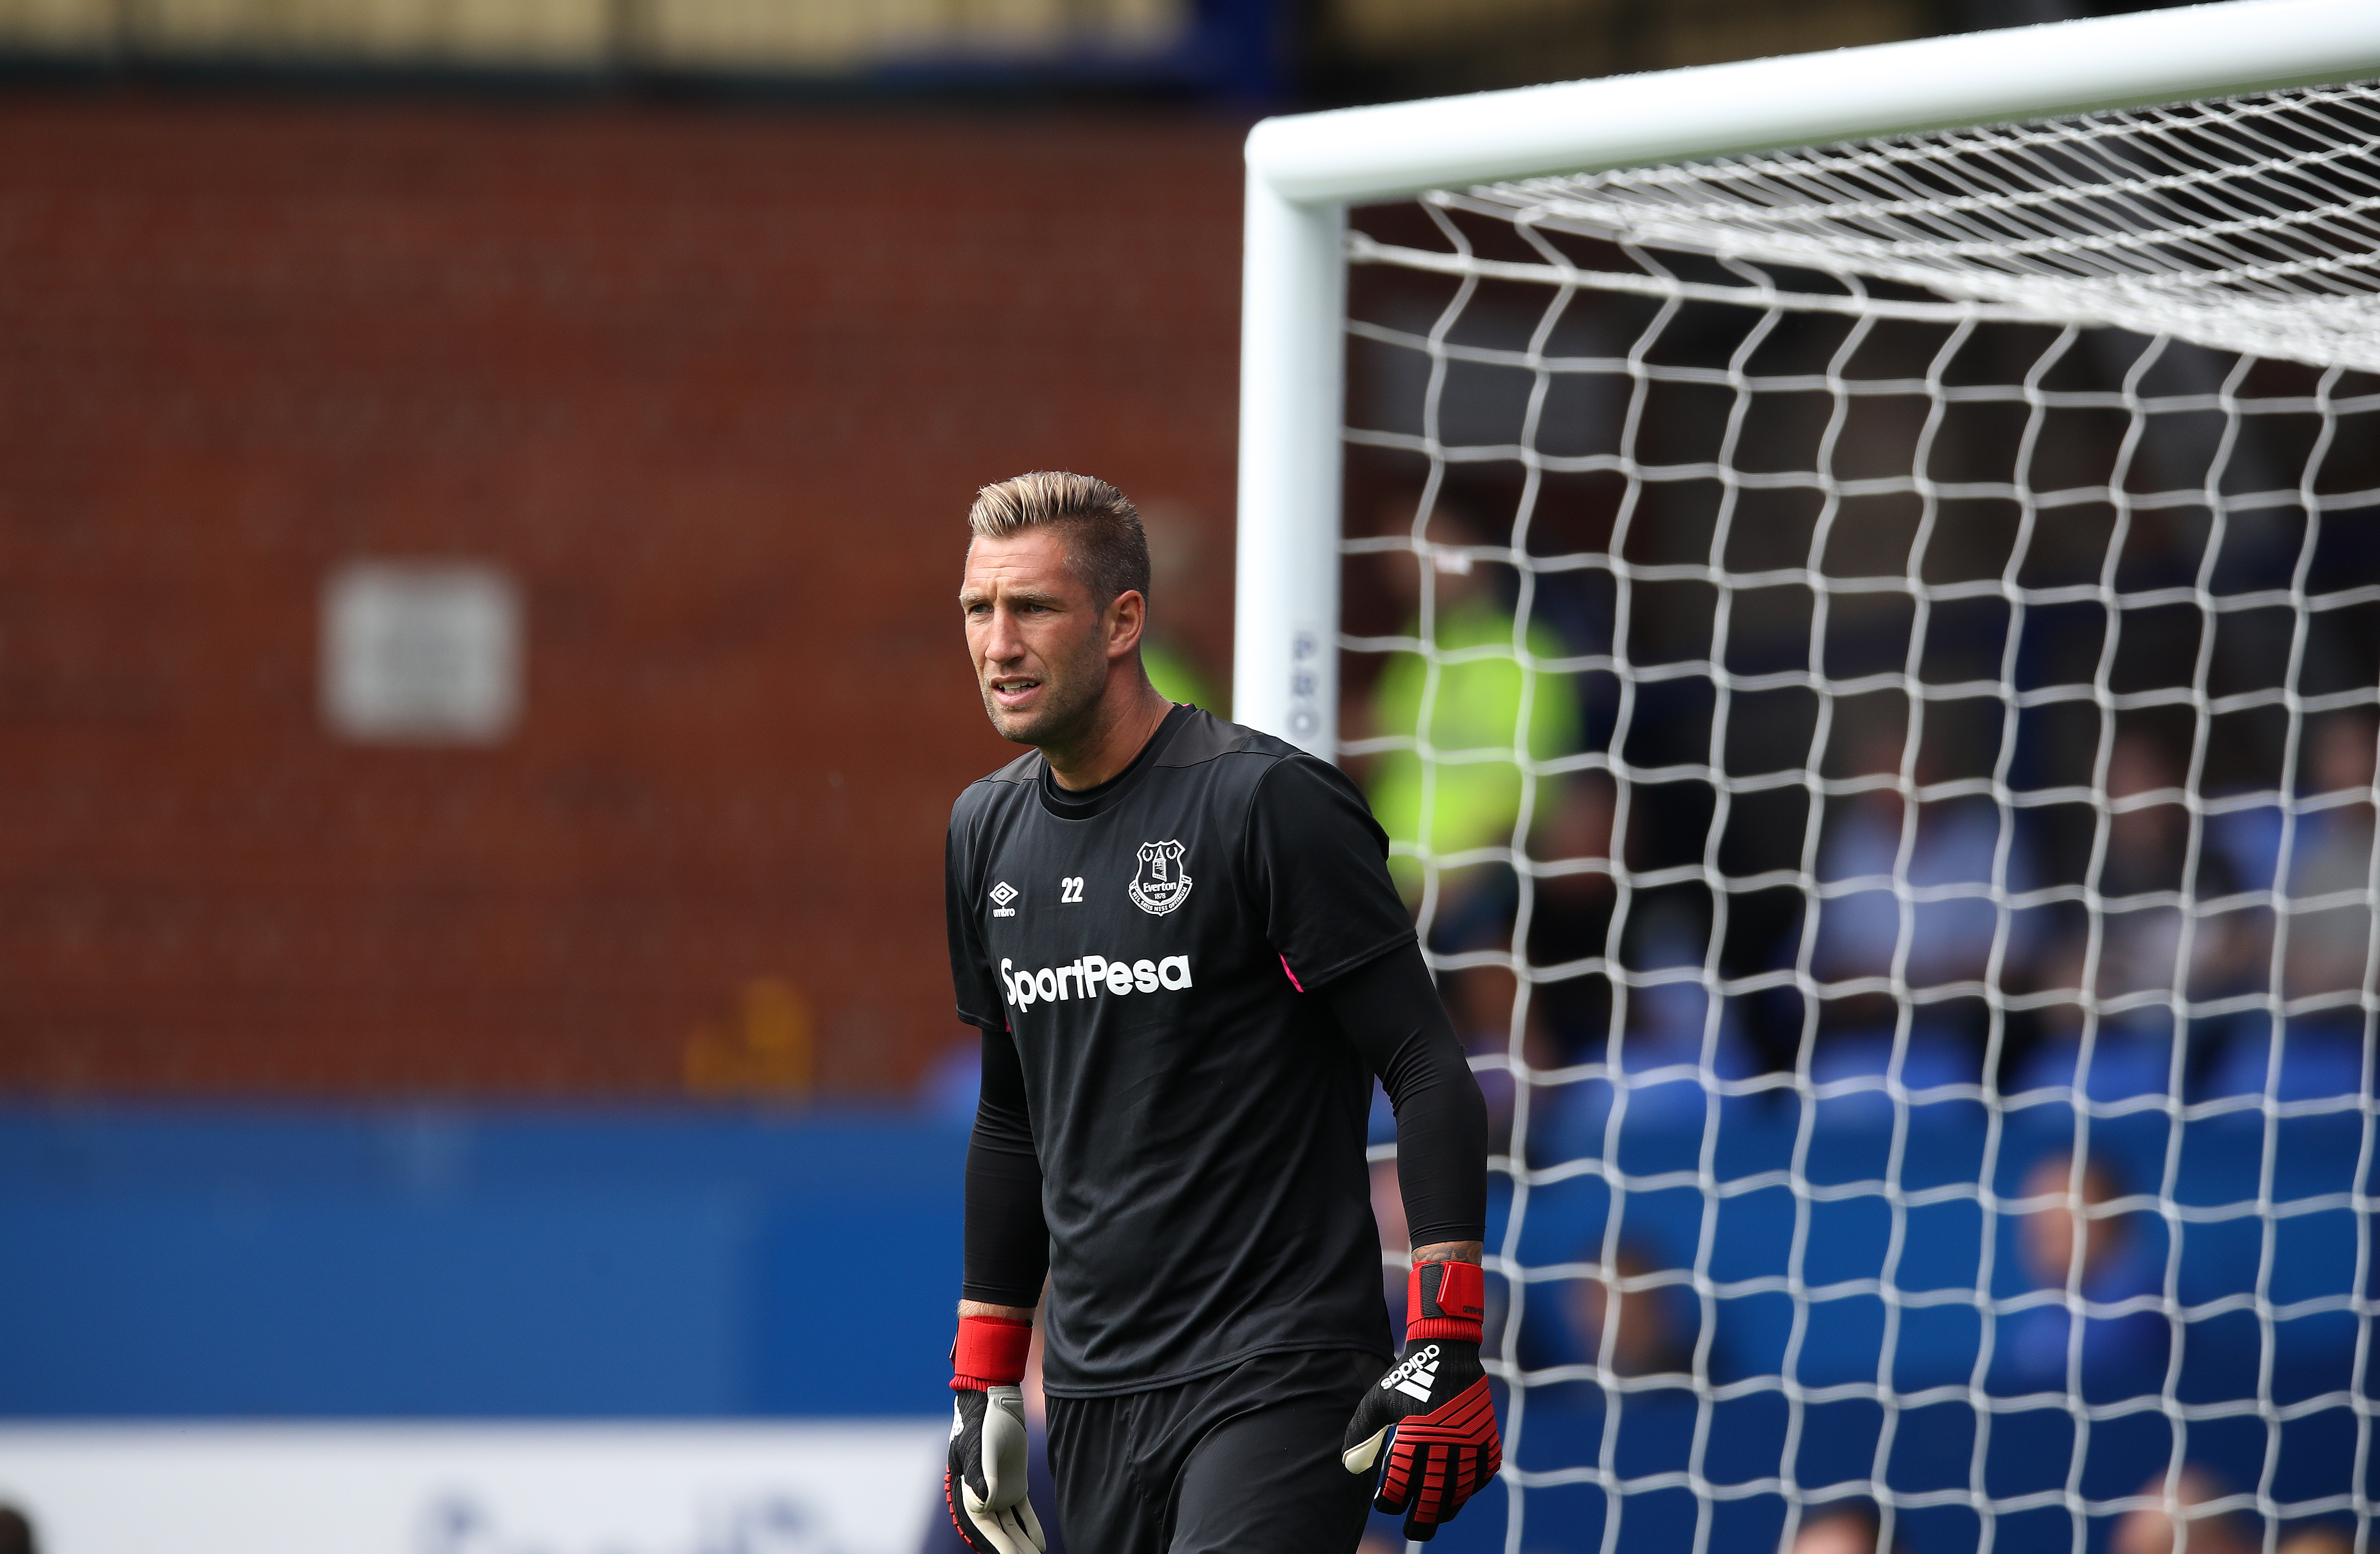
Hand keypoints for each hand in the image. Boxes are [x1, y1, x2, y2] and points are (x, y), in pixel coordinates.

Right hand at [946, 1384, 1045, 1553]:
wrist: (994, 1400)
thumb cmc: (981, 1422)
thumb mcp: (980, 1447)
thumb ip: (980, 1474)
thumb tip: (981, 1504)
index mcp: (967, 1493)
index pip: (983, 1527)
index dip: (997, 1545)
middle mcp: (981, 1497)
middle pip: (998, 1531)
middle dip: (1013, 1549)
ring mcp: (998, 1493)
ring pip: (1011, 1525)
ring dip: (1022, 1543)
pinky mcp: (1013, 1485)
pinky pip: (1022, 1512)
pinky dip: (1030, 1527)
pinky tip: (1040, 1543)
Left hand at [1342, 1260, 1500, 1540]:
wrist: (1446, 1348)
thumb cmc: (1406, 1375)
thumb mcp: (1377, 1401)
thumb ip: (1362, 1433)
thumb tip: (1350, 1467)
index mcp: (1415, 1436)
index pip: (1400, 1483)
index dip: (1390, 1500)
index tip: (1384, 1505)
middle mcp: (1444, 1442)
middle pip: (1433, 1495)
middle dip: (1422, 1519)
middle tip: (1414, 1532)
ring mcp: (1469, 1440)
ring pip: (1461, 1488)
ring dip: (1449, 1506)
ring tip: (1438, 1517)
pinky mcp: (1486, 1434)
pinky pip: (1484, 1470)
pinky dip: (1475, 1485)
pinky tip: (1464, 1491)